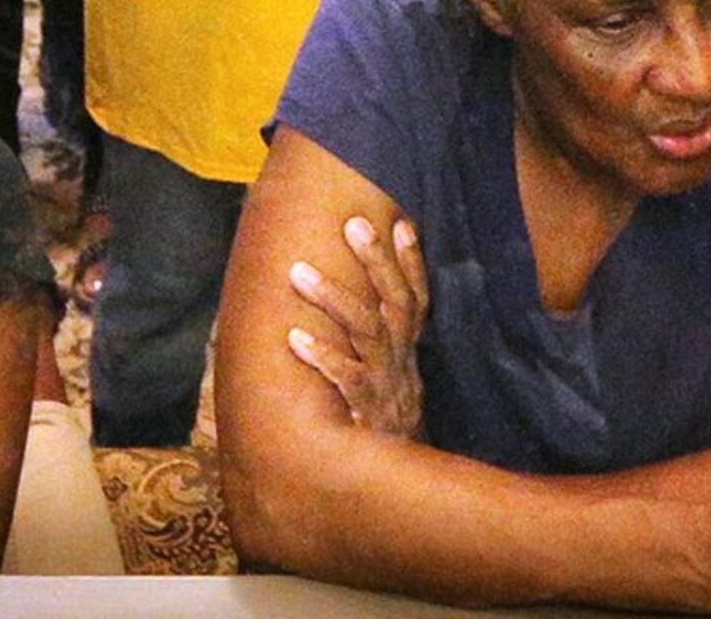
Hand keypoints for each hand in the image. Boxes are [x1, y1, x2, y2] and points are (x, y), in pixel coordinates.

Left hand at [286, 210, 427, 439]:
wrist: (398, 486)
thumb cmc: (383, 425)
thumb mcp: (392, 385)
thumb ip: (377, 350)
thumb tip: (352, 313)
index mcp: (405, 352)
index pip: (416, 299)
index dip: (412, 263)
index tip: (404, 225)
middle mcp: (400, 361)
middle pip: (394, 301)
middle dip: (377, 260)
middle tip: (353, 224)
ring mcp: (385, 384)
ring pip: (367, 330)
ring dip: (333, 298)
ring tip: (298, 272)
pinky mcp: (367, 411)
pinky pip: (346, 379)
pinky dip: (323, 357)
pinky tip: (294, 338)